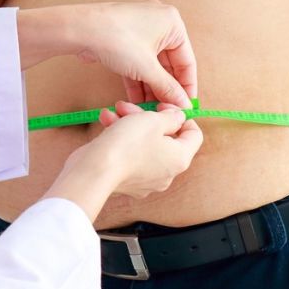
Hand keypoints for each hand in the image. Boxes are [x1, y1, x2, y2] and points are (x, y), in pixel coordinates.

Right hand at [44, 104, 202, 217]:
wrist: (94, 170)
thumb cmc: (127, 144)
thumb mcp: (153, 120)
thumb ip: (170, 117)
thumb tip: (178, 118)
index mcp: (180, 159)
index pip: (194, 135)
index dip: (182, 117)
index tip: (164, 107)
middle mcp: (167, 173)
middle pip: (166, 138)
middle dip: (148, 117)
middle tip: (131, 107)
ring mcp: (147, 180)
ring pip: (145, 145)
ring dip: (131, 124)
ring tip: (115, 111)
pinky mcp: (128, 182)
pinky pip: (131, 156)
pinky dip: (121, 139)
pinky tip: (107, 123)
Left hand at [74, 1, 197, 108]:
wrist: (79, 29)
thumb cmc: (116, 39)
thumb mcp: (147, 68)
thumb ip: (168, 88)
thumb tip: (183, 104)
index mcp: (173, 24)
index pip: (187, 61)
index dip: (187, 87)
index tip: (185, 106)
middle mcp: (160, 23)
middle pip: (169, 64)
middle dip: (165, 89)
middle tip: (165, 111)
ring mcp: (141, 30)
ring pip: (152, 65)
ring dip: (151, 88)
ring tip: (149, 110)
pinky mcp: (125, 39)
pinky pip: (138, 62)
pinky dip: (138, 80)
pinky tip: (136, 100)